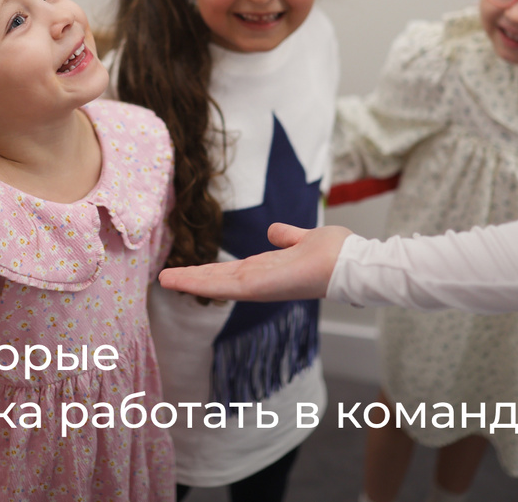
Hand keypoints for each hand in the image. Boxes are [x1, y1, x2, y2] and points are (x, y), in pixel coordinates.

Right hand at [157, 222, 352, 300]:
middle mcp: (262, 281)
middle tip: (165, 278)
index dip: (209, 272)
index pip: (232, 272)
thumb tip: (274, 232)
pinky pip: (228, 285)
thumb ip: (288, 237)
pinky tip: (186, 281)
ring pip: (218, 284)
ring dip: (191, 282)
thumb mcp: (304, 239)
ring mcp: (261, 286)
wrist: (352, 264)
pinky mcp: (263, 285)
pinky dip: (204, 284)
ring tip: (165, 279)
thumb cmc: (335, 254)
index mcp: (269, 270)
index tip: (188, 271)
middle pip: (219, 280)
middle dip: (193, 279)